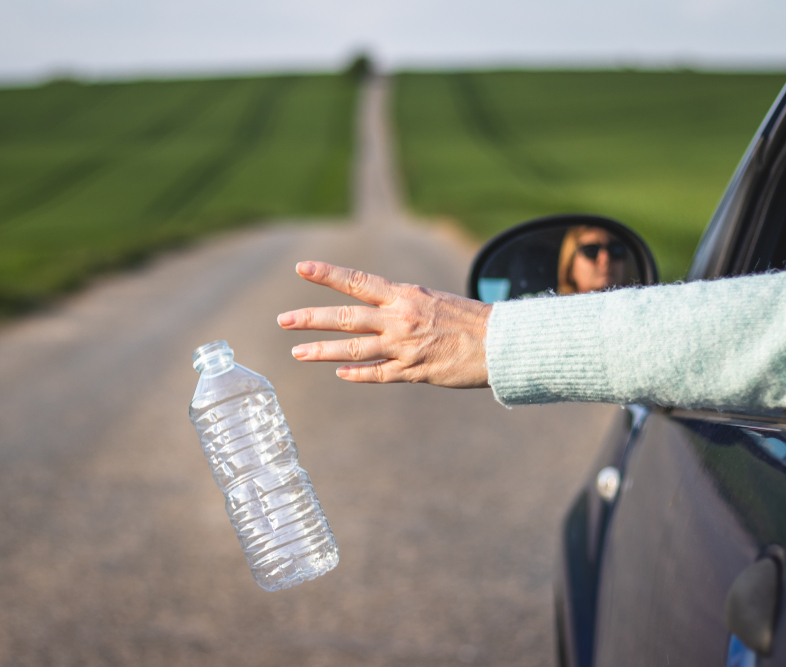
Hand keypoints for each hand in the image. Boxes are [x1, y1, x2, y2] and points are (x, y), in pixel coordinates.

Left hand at [277, 261, 491, 386]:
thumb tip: (377, 307)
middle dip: (311, 318)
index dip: (328, 274)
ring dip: (323, 351)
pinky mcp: (414, 371)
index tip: (301, 268)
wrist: (502, 343)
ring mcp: (405, 346)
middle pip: (345, 317)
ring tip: (297, 351)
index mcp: (404, 295)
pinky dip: (357, 374)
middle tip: (283, 320)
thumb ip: (401, 304)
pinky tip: (339, 374)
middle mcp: (400, 318)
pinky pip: (378, 374)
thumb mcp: (432, 299)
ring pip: (354, 349)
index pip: (358, 281)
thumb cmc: (468, 319)